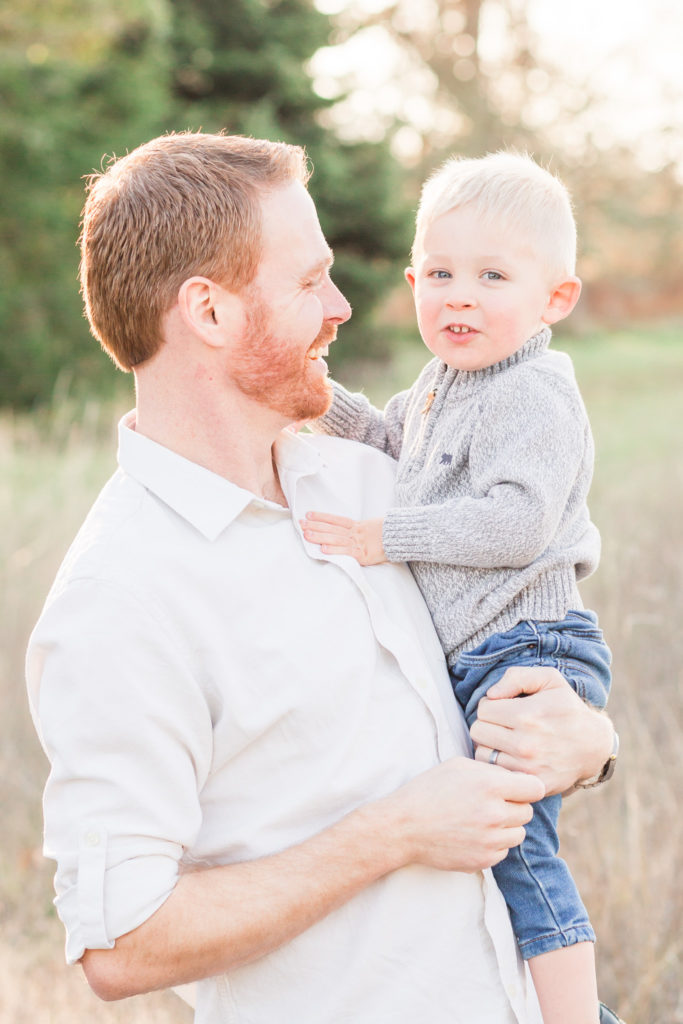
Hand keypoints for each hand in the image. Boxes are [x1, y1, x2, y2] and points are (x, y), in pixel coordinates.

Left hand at [300, 512, 386, 565]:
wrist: (403, 539)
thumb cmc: (389, 534)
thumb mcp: (373, 528)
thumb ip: (359, 529)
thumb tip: (349, 529)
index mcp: (358, 526)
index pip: (336, 520)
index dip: (322, 516)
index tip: (308, 514)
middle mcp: (356, 533)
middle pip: (332, 528)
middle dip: (315, 526)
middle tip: (300, 523)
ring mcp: (358, 543)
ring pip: (335, 539)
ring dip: (319, 537)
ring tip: (305, 534)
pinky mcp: (362, 555)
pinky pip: (346, 553)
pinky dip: (335, 551)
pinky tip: (323, 550)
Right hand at [379, 756, 544, 873]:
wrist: (403, 827)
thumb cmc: (429, 790)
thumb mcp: (458, 766)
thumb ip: (491, 770)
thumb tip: (515, 776)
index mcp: (490, 785)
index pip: (536, 787)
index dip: (528, 786)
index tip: (519, 787)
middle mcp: (495, 814)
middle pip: (528, 812)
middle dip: (515, 806)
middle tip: (494, 803)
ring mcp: (490, 840)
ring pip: (519, 833)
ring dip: (507, 827)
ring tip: (483, 819)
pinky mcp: (484, 860)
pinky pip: (504, 851)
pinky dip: (494, 844)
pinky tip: (474, 834)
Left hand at [470, 666, 614, 795]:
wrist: (594, 746)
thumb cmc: (567, 708)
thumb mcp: (550, 679)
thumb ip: (517, 677)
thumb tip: (491, 694)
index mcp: (527, 715)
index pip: (483, 709)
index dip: (491, 706)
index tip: (504, 708)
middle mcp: (526, 743)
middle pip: (478, 731)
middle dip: (488, 725)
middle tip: (504, 725)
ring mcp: (528, 768)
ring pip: (483, 754)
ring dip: (491, 746)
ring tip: (507, 741)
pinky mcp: (531, 784)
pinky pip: (496, 774)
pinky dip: (499, 766)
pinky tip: (511, 758)